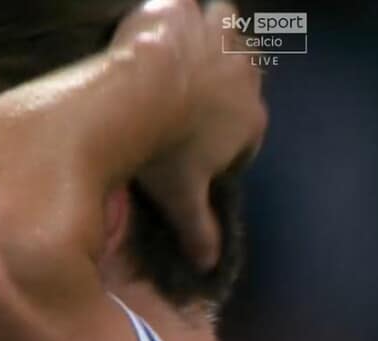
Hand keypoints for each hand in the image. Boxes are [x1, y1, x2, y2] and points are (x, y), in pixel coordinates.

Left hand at [113, 0, 267, 269]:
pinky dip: (175, 15)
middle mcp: (247, 77)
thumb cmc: (161, 147)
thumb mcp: (178, 194)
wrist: (139, 91)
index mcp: (250, 120)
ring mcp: (223, 42)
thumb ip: (197, 229)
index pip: (245, 131)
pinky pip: (191, 6)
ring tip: (173, 57)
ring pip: (224, 32)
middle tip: (175, 102)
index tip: (189, 144)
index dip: (219, 138)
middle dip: (213, 89)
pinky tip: (154, 30)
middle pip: (236, 80)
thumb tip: (208, 265)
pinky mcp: (195, 16)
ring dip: (204, 42)